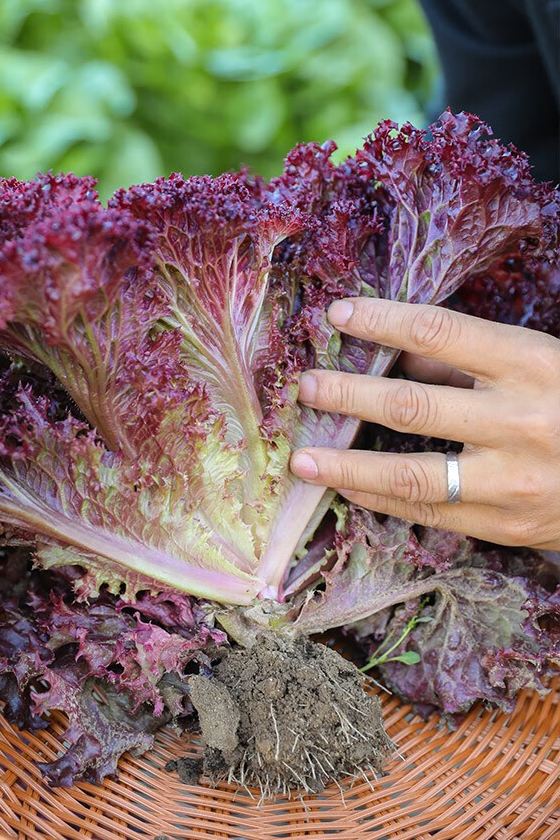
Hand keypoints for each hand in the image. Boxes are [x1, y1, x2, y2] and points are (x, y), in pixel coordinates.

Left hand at [289, 297, 559, 549]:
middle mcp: (522, 422)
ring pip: (412, 475)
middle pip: (413, 406)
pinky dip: (378, 498)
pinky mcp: (505, 525)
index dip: (383, 320)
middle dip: (348, 394)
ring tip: (302, 458)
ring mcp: (513, 481)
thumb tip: (398, 355)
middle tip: (305, 386)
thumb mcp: (541, 364)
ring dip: (347, 465)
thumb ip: (468, 360)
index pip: (440, 332)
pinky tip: (343, 485)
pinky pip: (427, 512)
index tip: (338, 314)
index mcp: (535, 365)